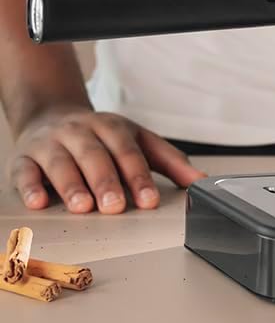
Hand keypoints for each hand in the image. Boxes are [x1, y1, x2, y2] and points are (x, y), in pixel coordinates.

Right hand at [7, 106, 205, 213]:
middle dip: (107, 181)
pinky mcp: (24, 157)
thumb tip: (201, 182)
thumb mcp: (138, 140)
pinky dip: (32, 187)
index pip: (130, 151)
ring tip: (83, 207)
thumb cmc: (102, 137)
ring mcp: (53, 143)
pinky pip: (26, 171)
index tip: (150, 201)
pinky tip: (40, 203)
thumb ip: (170, 162)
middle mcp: (83, 131)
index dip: (140, 177)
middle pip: (97, 156)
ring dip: (73, 185)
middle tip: (116, 207)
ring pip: (63, 163)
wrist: (50, 115)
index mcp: (114, 127)